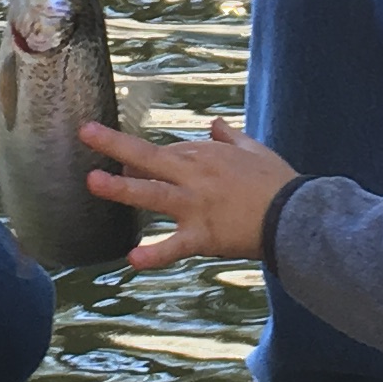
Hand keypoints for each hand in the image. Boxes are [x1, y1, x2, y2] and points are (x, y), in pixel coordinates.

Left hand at [81, 114, 297, 267]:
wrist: (297, 215)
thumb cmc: (279, 183)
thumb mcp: (255, 150)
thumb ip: (231, 136)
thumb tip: (215, 123)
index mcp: (206, 155)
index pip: (165, 153)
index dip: (144, 159)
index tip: (130, 163)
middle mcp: (195, 176)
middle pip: (148, 157)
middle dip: (114, 144)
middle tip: (85, 132)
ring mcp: (196, 206)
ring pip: (152, 193)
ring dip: (121, 188)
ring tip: (93, 181)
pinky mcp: (203, 236)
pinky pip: (174, 246)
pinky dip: (154, 254)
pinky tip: (132, 258)